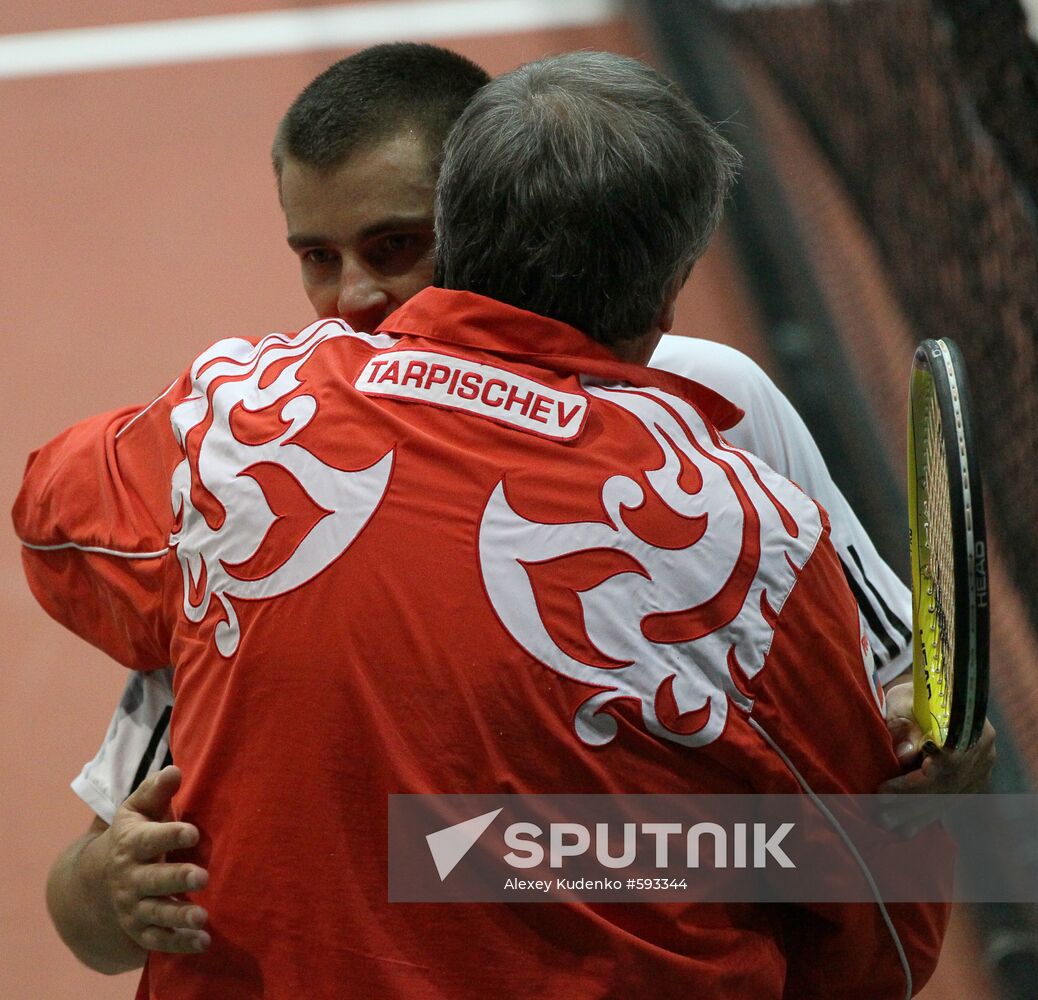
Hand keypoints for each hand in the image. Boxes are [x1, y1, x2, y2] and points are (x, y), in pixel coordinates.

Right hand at [93, 765, 210, 953]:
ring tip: (202, 917)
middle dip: (176, 879)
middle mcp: (130, 878)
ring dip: (178, 916)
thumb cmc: (134, 834)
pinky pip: (157, 941)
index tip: (192, 833)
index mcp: (131, 844)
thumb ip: (156, 790)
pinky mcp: (139, 929)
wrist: (96, 879)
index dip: (170, 835)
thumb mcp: (138, 809)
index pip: (150, 840)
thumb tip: (175, 769)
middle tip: (203, 877)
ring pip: (155, 913)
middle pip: (153, 880)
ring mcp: (133, 906)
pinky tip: (202, 942)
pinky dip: (178, 944)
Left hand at [877, 681, 995, 832]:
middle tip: (879, 814)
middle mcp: (982, 750)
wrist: (934, 693)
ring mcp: (981, 767)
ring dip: (916, 814)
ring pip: (949, 798)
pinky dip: (926, 814)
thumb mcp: (903, 700)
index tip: (883, 790)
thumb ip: (901, 724)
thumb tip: (901, 755)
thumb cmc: (914, 695)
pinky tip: (905, 827)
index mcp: (970, 727)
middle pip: (947, 787)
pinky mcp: (973, 778)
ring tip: (886, 823)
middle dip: (910, 804)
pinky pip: (951, 801)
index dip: (913, 783)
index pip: (944, 765)